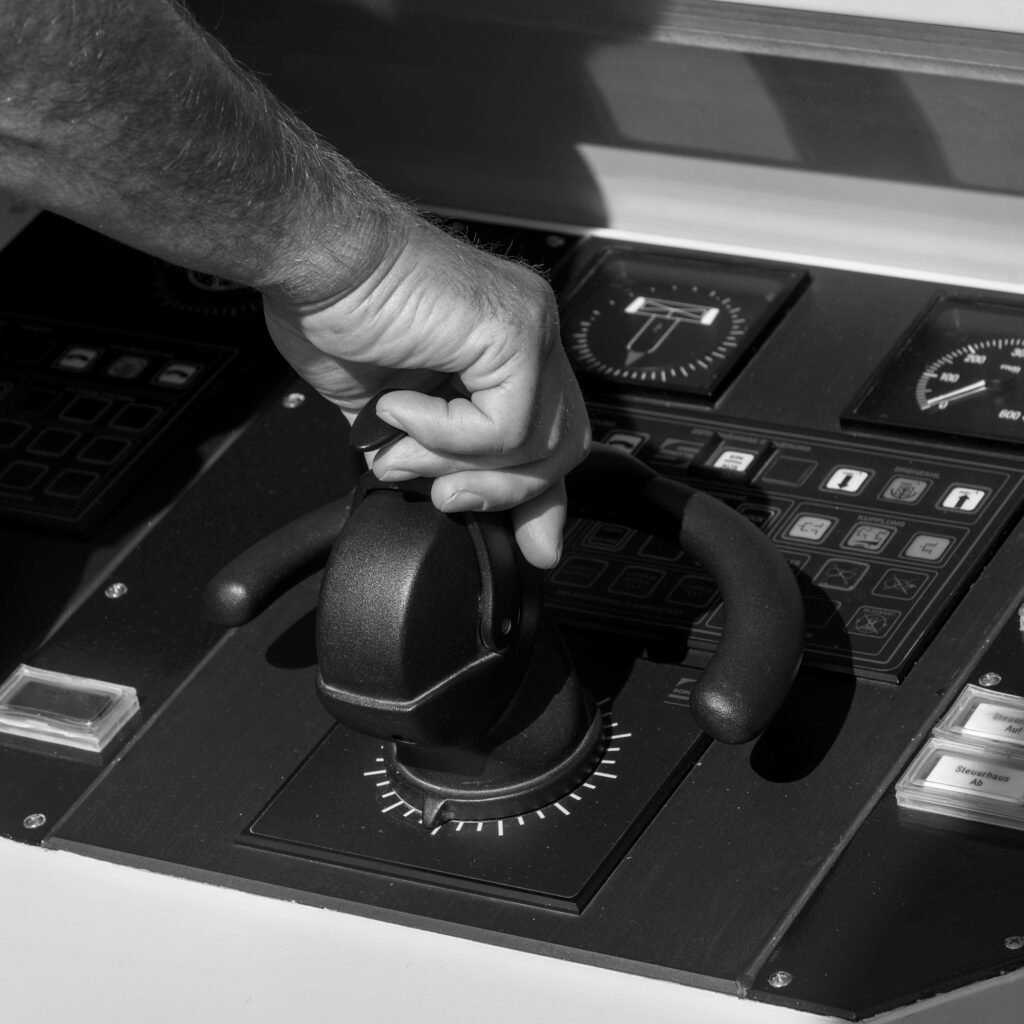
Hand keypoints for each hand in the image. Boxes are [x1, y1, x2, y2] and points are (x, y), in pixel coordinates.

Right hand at [262, 217, 590, 568]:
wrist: (312, 255)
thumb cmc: (337, 307)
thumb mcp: (389, 409)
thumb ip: (426, 449)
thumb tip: (436, 491)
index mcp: (505, 351)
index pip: (548, 436)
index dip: (541, 498)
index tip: (534, 544)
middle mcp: (529, 335)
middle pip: (559, 446)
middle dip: (503, 494)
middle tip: (445, 498)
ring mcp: (530, 328)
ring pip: (536, 446)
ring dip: (455, 464)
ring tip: (400, 444)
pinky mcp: (515, 331)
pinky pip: (504, 429)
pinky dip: (445, 436)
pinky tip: (401, 405)